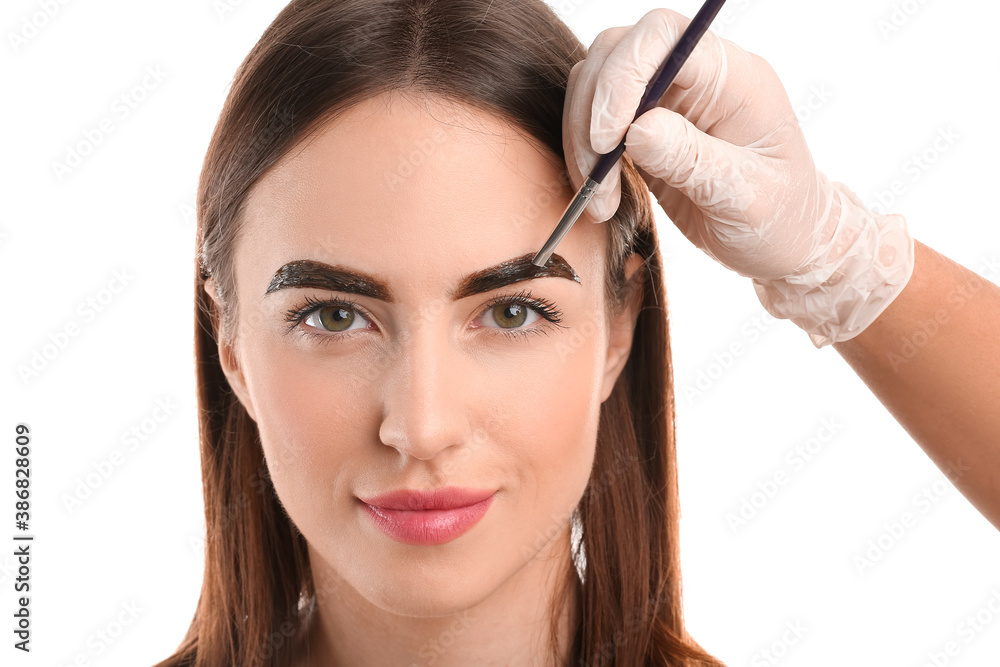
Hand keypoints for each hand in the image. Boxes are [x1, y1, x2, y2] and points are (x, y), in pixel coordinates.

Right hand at [563, 8, 914, 346]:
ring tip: (599, 200)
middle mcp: (697, 77)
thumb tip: (637, 130)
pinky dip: (585, 158)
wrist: (784, 242)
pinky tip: (600, 200)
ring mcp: (669, 100)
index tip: (606, 139)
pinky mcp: (645, 129)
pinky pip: (596, 123)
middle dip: (592, 113)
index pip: (664, 37)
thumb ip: (694, 160)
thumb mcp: (746, 198)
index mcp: (733, 77)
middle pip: (617, 52)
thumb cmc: (780, 218)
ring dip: (582, 140)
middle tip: (594, 175)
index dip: (623, 77)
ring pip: (597, 85)